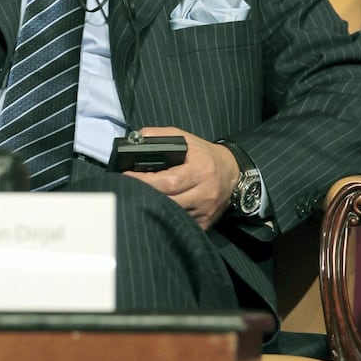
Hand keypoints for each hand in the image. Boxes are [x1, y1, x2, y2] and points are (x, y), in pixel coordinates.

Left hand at [124, 126, 238, 229]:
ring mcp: (205, 211)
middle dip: (145, 195)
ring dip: (154, 208)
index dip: (146, 181)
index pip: (169, 181)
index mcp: (200, 170)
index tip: (127, 176)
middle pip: (169, 201)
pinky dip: (167, 218)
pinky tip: (157, 211)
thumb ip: (161, 136)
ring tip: (139, 198)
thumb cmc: (205, 156)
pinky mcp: (204, 223)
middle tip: (128, 189)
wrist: (232, 173)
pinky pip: (180, 225)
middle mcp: (204, 193)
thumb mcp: (186, 139)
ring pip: (172, 215)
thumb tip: (136, 139)